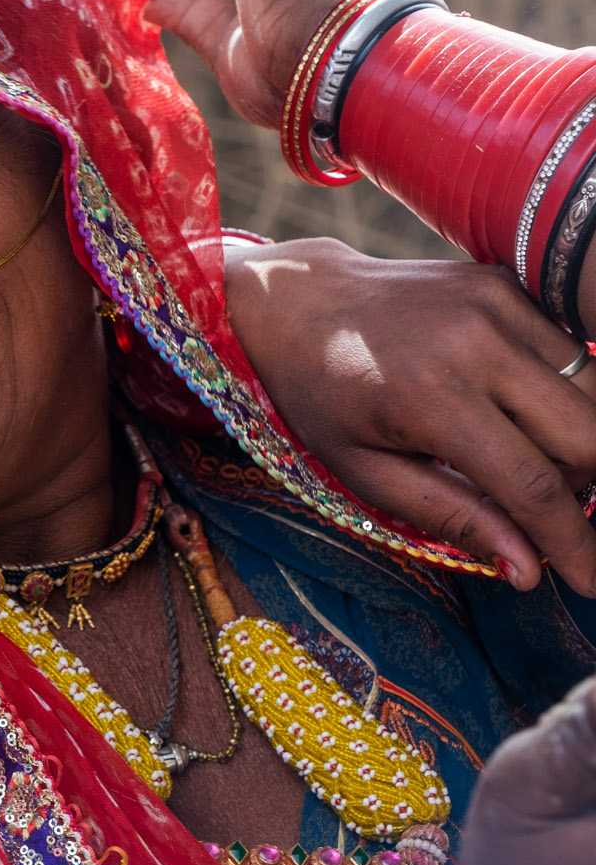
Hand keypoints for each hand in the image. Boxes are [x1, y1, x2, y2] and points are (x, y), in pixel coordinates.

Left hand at [223, 237, 595, 593]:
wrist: (299, 301)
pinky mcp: (508, 285)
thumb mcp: (363, 469)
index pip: (533, 485)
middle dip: (577, 488)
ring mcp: (499, 306)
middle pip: (586, 439)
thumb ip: (450, 517)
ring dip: (577, 442)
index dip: (571, 540)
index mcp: (431, 396)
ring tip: (519, 456)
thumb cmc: (321, 394)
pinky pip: (573, 355)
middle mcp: (476, 343)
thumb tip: (529, 570)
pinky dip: (562, 395)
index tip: (589, 579)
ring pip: (594, 395)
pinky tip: (512, 408)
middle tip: (534, 504)